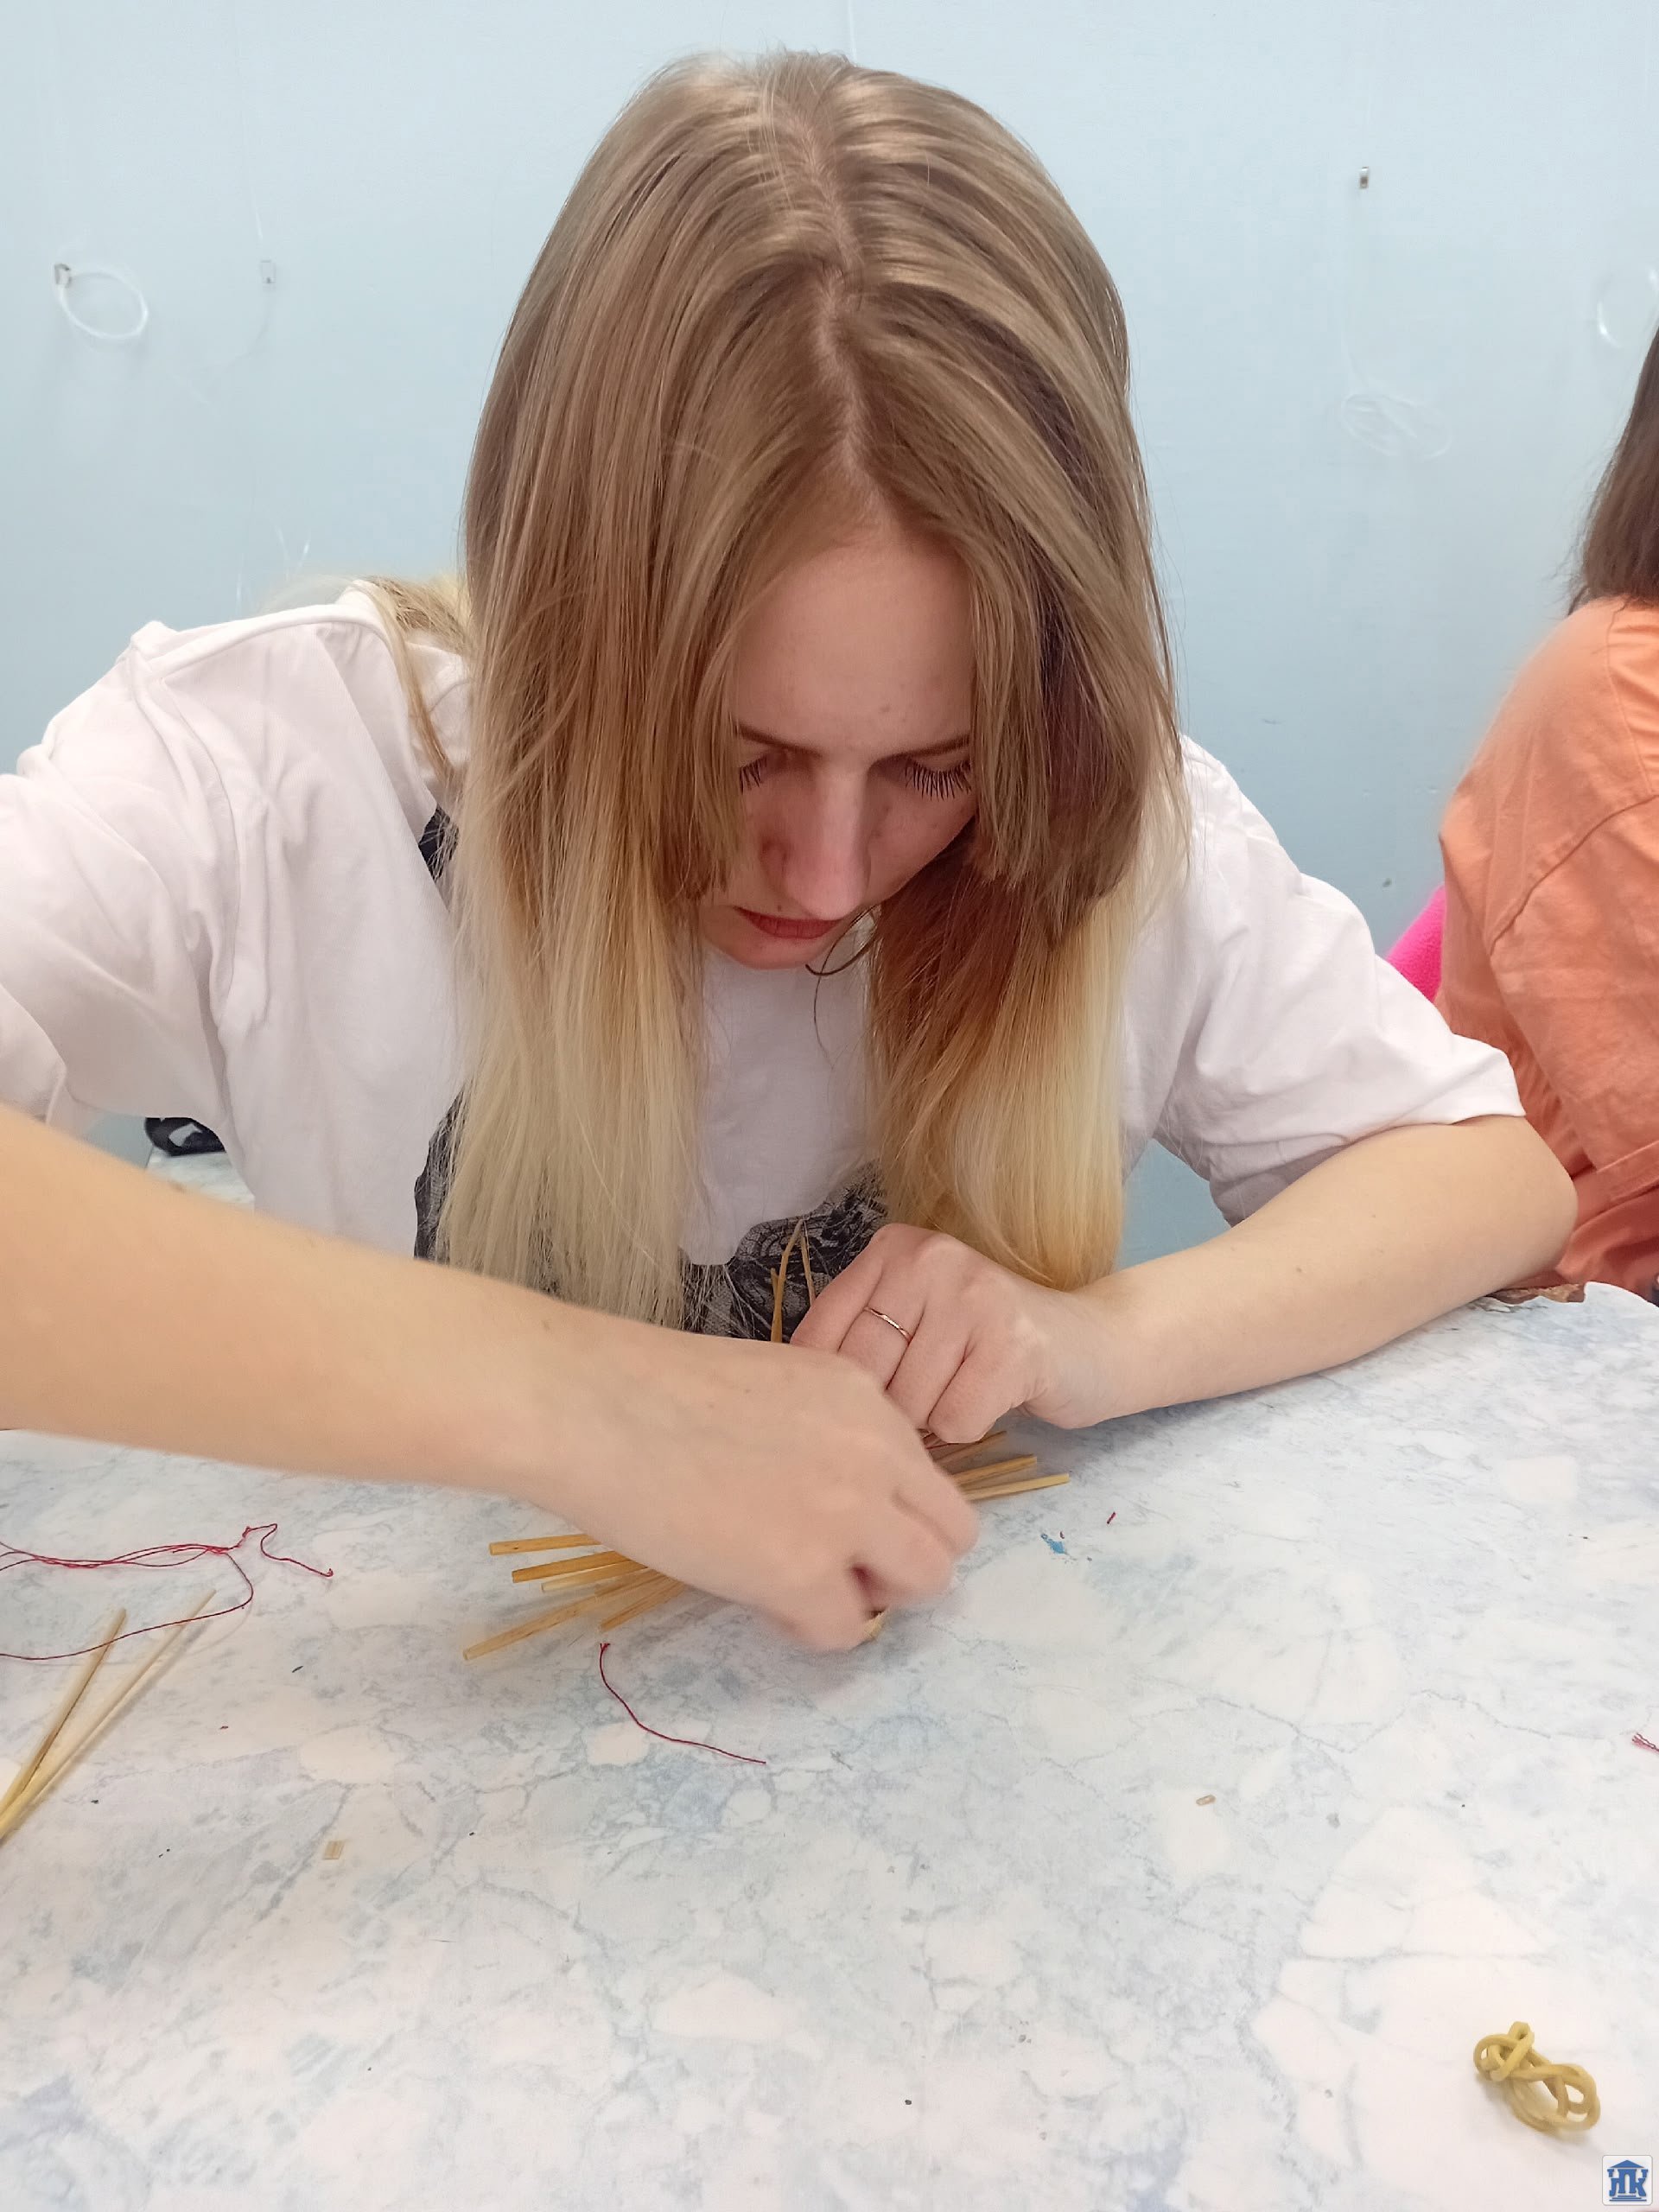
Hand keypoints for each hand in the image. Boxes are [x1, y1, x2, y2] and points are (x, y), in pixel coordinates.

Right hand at [539, 1318, 979, 1650]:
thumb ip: (826, 1435)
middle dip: (902, 1560)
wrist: (593, 1407)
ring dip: (872, 1595)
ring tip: (805, 1586)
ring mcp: (845, 1515)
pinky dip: (811, 1628)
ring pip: (922, 1584)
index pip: (928, 1479)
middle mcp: (876, 1454)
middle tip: (838, 1565)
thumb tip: (834, 1499)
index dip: (893, 1512)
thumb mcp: (775, 1386)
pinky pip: (846, 1630)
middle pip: (949, 1536)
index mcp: (865, 1401)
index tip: (843, 1522)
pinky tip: (763, 1601)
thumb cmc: (650, 1390)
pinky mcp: (801, 1574)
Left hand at [789, 1223, 1112, 1438]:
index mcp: (894, 1249)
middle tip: (928, 1394)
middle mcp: (931, 1259)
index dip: (829, 1389)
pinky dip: (970, 1427)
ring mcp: (974, 1296)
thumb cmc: (985, 1345)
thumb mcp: (914, 1319)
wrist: (1092, 1344)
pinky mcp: (1013, 1344)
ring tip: (966, 1387)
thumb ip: (858, 1340)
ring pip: (909, 1404)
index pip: (820, 1335)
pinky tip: (994, 1397)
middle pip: (865, 1374)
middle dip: (890, 1407)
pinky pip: (954, 1421)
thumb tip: (791, 1396)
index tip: (846, 1407)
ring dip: (933, 1419)